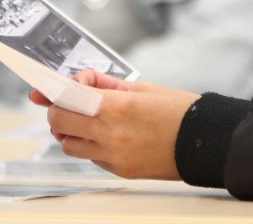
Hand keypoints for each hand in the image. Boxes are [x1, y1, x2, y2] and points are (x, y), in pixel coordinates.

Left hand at [33, 69, 198, 179]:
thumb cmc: (179, 110)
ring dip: (70, 129)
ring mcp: (114, 156)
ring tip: (89, 118)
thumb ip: (105, 84)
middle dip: (57, 109)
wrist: (205, 142)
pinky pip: (89, 156)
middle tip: (67, 100)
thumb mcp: (142, 88)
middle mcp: (111, 134)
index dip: (53, 91)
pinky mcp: (119, 171)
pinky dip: (89, 144)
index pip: (67, 99)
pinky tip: (106, 134)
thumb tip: (78, 81)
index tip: (48, 87)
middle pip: (60, 122)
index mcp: (118, 107)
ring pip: (69, 143)